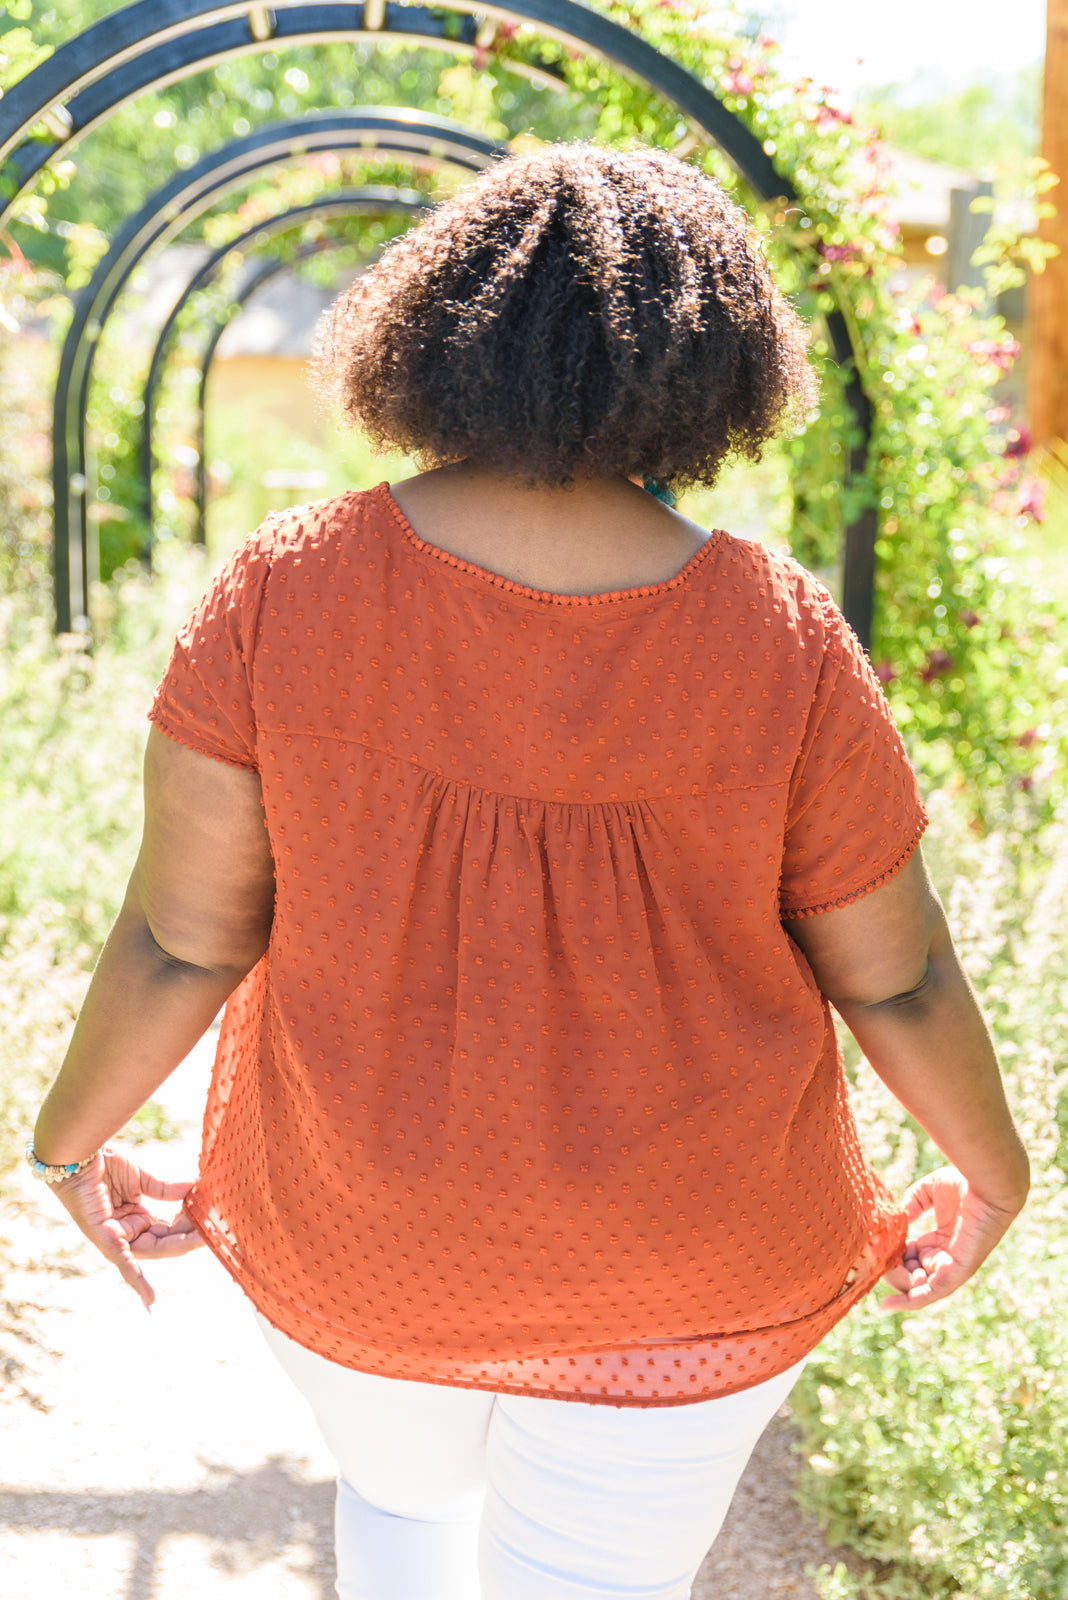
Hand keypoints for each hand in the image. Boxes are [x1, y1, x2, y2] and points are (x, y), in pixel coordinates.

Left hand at [47, 1146, 204, 1308]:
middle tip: (213, 1229)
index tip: (210, 1215)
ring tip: (202, 1238)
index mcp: (135, 1219)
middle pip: (163, 1242)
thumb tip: (194, 1188)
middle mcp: (126, 1233)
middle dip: (188, 1238)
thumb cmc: (104, 1163)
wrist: (77, 1153)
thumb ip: (166, 1190)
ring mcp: (115, 1238)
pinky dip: (136, 1281)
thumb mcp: (141, 1178)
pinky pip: (123, 1262)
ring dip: (177, 1245)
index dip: (188, 1225)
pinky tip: (150, 1300)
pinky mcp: (104, 1238)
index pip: (168, 1230)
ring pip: (152, 1249)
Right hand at [879, 1166, 1025, 1312]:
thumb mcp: (929, 1191)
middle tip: (877, 1258)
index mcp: (940, 1241)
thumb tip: (898, 1219)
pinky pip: (931, 1293)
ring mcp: (952, 1267)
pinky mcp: (958, 1272)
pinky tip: (888, 1303)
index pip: (909, 1258)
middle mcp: (946, 1259)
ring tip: (884, 1267)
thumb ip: (912, 1203)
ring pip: (917, 1288)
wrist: (988, 1184)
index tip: (875, 1245)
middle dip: (891, 1271)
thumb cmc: (964, 1183)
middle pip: (911, 1276)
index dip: (891, 1256)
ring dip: (896, 1283)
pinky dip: (909, 1301)